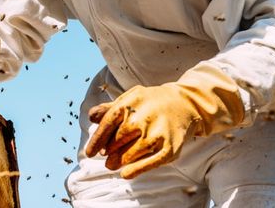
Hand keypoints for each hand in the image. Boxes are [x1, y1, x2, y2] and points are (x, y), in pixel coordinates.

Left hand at [85, 64, 244, 178]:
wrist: (185, 104)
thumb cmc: (151, 103)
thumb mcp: (131, 99)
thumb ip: (110, 108)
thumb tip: (91, 117)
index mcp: (132, 101)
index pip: (109, 122)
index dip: (97, 139)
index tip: (89, 152)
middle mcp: (145, 116)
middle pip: (119, 138)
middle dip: (109, 150)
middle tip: (104, 156)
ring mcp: (159, 131)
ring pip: (133, 152)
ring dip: (120, 161)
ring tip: (111, 165)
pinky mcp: (171, 146)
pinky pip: (152, 161)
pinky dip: (137, 169)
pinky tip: (126, 174)